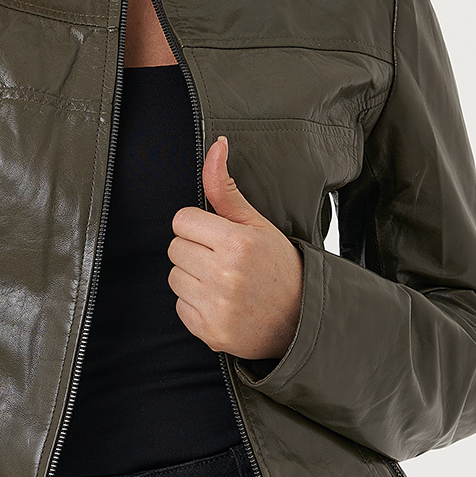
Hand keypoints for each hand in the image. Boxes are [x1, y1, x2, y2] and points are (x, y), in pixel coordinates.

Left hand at [168, 136, 303, 359]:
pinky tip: (221, 302)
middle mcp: (224, 275)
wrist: (301, 319)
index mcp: (237, 243)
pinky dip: (196, 305)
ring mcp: (216, 306)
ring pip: (174, 277)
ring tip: (223, 281)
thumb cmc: (279, 266)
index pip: (182, 221)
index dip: (199, 227)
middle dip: (195, 250)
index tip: (219, 236)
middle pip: (174, 248)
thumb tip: (216, 145)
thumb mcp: (257, 224)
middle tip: (223, 260)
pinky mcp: (210, 332)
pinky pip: (180, 306)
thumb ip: (226, 189)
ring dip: (192, 278)